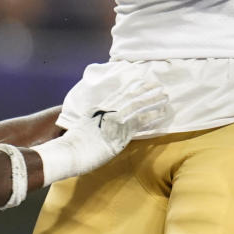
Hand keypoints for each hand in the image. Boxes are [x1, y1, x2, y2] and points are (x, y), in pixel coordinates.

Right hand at [32, 79, 170, 183]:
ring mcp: (115, 122)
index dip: (132, 87)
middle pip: (131, 97)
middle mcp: (108, 112)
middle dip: (146, 90)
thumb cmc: (73, 144)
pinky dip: (152, 117)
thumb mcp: (84, 126)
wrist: (69, 152)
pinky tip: (162, 114)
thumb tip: (100, 121)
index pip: (119, 94)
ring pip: (138, 107)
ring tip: (165, 96)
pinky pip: (140, 124)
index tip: (142, 80)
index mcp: (100, 108)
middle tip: (158, 85)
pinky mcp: (121, 135)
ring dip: (153, 101)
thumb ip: (95, 120)